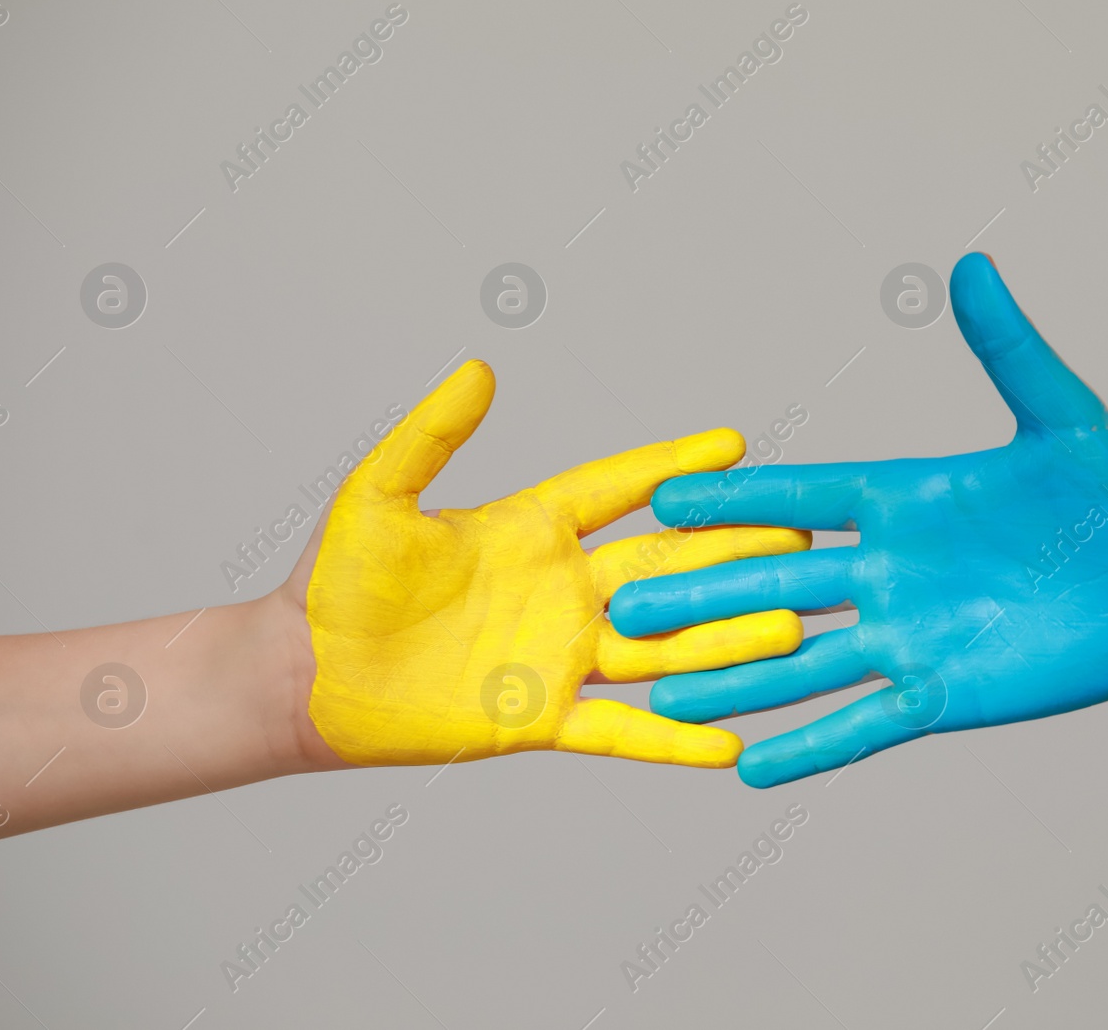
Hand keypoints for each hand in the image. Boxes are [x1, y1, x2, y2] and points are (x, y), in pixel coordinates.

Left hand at [284, 360, 808, 768]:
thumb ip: (432, 434)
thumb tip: (479, 368)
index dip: (676, 468)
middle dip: (731, 553)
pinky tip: (728, 740)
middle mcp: (560, 588)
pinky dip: (673, 738)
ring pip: (660, 645)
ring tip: (791, 629)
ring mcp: (558, 654)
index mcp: (530, 528)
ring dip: (723, 640)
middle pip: (664, 565)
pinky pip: (621, 728)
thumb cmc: (337, 579)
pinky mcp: (541, 716)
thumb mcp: (380, 493)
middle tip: (801, 540)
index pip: (621, 491)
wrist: (306, 674)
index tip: (737, 445)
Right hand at [610, 253, 1107, 786]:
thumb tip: (972, 267)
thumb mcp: (1060, 416)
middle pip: (773, 584)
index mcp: (899, 499)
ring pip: (799, 662)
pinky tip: (750, 766)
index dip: (733, 500)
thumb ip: (1008, 348)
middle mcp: (885, 570)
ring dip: (732, 679)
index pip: (798, 498)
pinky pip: (860, 723)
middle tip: (626, 601)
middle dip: (700, 593)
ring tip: (661, 691)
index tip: (662, 496)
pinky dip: (808, 746)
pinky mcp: (939, 693)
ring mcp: (906, 636)